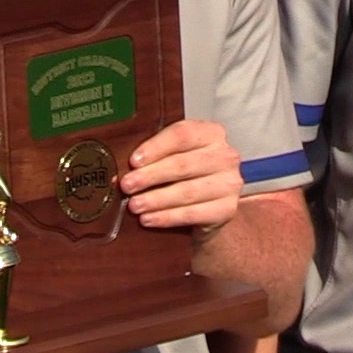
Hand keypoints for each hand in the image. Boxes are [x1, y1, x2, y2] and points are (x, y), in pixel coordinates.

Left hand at [119, 119, 241, 230]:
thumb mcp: (174, 156)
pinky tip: (149, 219)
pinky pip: (192, 214)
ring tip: (134, 205)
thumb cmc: (187, 176)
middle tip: (127, 186)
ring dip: (156, 199)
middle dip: (150, 176)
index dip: (156, 147)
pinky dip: (167, 217)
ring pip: (187, 191)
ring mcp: (229, 184)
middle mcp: (225, 156)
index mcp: (211, 133)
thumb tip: (123, 166)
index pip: (183, 134)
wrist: (209, 208)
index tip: (133, 160)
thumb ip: (155, 155)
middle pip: (182, 164)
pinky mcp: (227, 209)